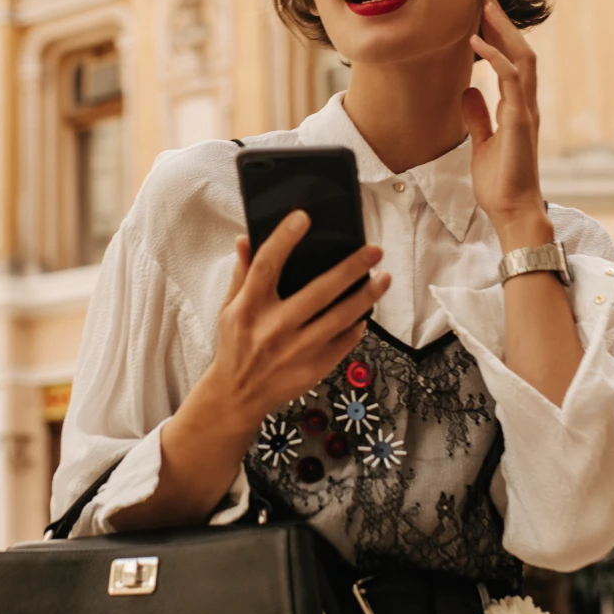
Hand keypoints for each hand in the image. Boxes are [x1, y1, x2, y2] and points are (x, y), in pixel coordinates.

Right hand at [198, 211, 390, 429]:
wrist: (238, 395)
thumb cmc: (235, 345)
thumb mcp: (229, 308)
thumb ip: (242, 273)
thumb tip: (245, 238)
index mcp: (249, 308)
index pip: (267, 266)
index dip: (284, 239)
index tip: (303, 217)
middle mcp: (274, 328)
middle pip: (318, 292)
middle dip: (350, 268)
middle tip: (374, 251)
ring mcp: (296, 351)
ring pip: (340, 318)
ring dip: (366, 296)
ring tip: (384, 278)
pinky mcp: (312, 369)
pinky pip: (343, 343)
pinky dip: (357, 327)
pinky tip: (366, 313)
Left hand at [464, 0, 552, 250]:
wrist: (511, 210)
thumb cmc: (500, 183)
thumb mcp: (482, 143)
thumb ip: (479, 116)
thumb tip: (469, 91)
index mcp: (518, 109)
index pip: (513, 63)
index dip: (500, 38)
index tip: (483, 16)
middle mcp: (526, 105)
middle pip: (522, 52)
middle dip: (504, 24)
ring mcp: (526, 111)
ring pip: (522, 58)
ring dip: (503, 30)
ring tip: (486, 6)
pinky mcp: (519, 120)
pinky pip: (509, 78)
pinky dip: (494, 56)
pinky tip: (476, 42)